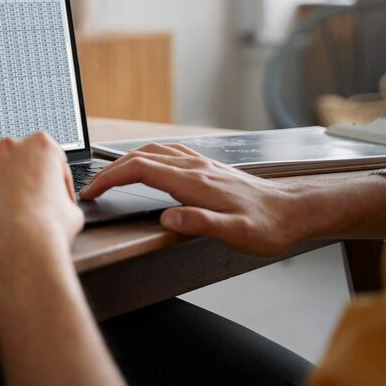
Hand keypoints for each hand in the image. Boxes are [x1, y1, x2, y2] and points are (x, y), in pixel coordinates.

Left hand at [0, 132, 83, 262]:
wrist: (20, 249)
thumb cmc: (48, 229)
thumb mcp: (71, 207)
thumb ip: (59, 194)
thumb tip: (56, 201)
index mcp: (41, 146)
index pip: (46, 154)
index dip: (50, 175)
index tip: (49, 189)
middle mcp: (10, 147)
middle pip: (15, 155)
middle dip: (20, 173)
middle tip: (26, 199)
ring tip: (5, 206)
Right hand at [80, 143, 300, 256]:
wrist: (294, 210)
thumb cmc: (268, 225)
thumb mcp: (237, 234)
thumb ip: (201, 223)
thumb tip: (168, 217)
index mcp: (194, 182)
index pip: (139, 170)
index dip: (110, 179)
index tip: (92, 192)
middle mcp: (194, 167)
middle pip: (140, 157)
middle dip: (110, 171)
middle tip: (92, 189)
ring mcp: (200, 164)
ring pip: (152, 152)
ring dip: (126, 162)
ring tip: (111, 178)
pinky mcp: (206, 167)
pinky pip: (167, 154)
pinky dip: (146, 158)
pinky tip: (147, 166)